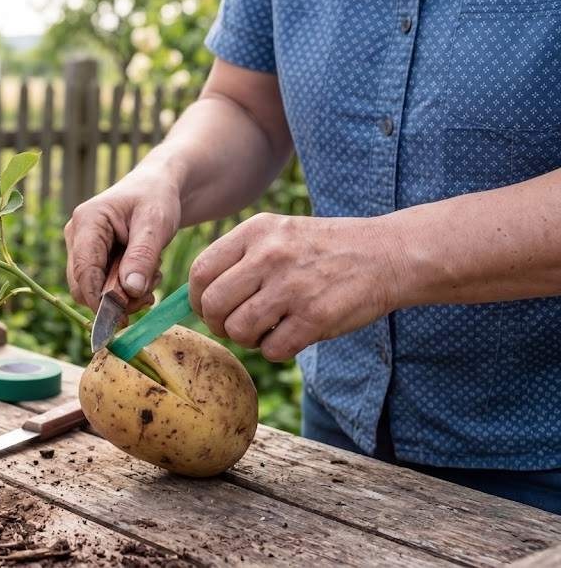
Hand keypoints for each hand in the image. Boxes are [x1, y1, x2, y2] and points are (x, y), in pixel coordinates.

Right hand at [64, 166, 181, 312]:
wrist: (157, 187)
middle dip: (115, 300)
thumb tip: (130, 291)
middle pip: (82, 285)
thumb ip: (142, 255)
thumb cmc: (156, 198)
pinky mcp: (92, 258)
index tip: (122, 319)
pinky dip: (124, 291)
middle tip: (148, 298)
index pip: (84, 270)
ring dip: (123, 296)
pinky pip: (101, 286)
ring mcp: (81, 247)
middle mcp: (76, 235)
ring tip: (152, 280)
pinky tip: (144, 279)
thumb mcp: (156, 223)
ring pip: (92, 289)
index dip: (99, 299)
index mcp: (87, 221)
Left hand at [188, 213, 403, 360]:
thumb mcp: (278, 234)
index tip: (207, 308)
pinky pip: (272, 349)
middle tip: (234, 325)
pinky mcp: (315, 317)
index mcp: (256, 232)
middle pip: (212, 305)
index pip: (200, 271)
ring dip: (247, 339)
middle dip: (218, 324)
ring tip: (266, 329)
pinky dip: (276, 350)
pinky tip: (291, 334)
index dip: (196, 298)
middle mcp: (270, 256)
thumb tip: (197, 298)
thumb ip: (238, 258)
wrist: (386, 254)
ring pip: (238, 330)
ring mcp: (292, 287)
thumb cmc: (322, 249)